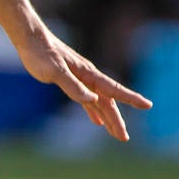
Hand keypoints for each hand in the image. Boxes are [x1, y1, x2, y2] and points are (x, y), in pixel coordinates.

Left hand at [15, 25, 151, 141]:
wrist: (30, 39)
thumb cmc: (41, 54)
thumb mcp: (55, 72)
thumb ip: (73, 86)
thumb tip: (93, 100)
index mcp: (88, 74)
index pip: (113, 89)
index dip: (130, 98)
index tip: (147, 105)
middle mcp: (88, 77)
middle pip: (107, 101)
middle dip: (116, 120)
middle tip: (124, 138)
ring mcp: (80, 79)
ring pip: (99, 102)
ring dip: (107, 118)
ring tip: (116, 134)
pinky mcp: (70, 81)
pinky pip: (87, 100)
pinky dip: (93, 111)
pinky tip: (96, 121)